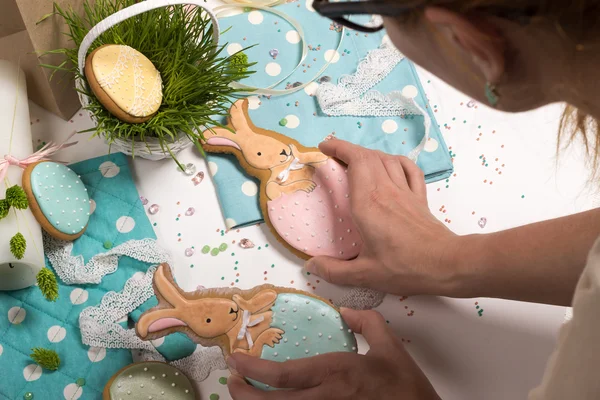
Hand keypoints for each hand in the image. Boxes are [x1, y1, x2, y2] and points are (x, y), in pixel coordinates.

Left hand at [227, 309, 440, 399]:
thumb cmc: (406, 387)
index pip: (285, 374)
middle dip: (246, 394)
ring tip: (246, 395)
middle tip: (232, 383)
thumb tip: (346, 310)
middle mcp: (327, 398)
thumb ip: (367, 322)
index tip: (236, 361)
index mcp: (337, 373)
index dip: (254, 370)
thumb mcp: (391, 346)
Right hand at [306, 139, 463, 296]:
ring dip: (369, 154)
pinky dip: (396, 161)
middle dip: (348, 149)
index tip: (324, 147)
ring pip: (387, 159)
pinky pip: (408, 169)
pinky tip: (390, 165)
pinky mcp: (420, 198)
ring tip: (356, 160)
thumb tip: (311, 266)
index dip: (338, 148)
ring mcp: (405, 192)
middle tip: (333, 154)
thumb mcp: (365, 275)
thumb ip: (334, 271)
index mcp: (368, 203)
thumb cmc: (405, 267)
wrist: (446, 264)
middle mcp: (386, 190)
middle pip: (368, 156)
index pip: (355, 161)